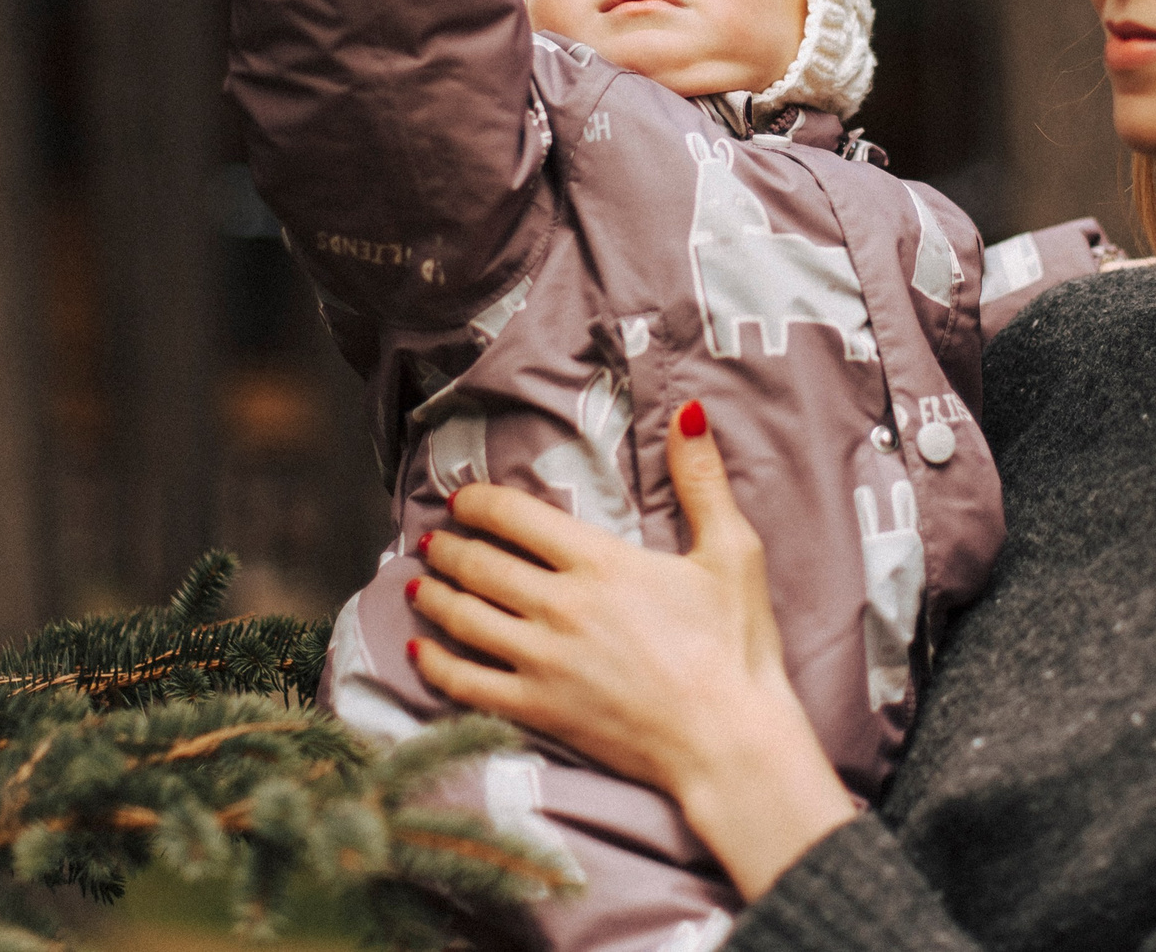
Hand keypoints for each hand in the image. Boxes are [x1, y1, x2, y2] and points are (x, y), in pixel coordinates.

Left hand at [409, 401, 859, 898]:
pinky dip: (434, 664)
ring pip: (464, 618)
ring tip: (420, 583)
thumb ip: (702, 480)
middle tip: (432, 539)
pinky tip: (420, 651)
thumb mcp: (732, 551)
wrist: (729, 741)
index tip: (463, 500)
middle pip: (480, 565)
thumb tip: (688, 413)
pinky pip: (466, 683)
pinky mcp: (538, 710)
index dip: (479, 502)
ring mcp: (542, 661)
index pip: (514, 516)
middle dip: (448, 547)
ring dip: (434, 596)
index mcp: (599, 562)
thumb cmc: (735, 647)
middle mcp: (559, 606)